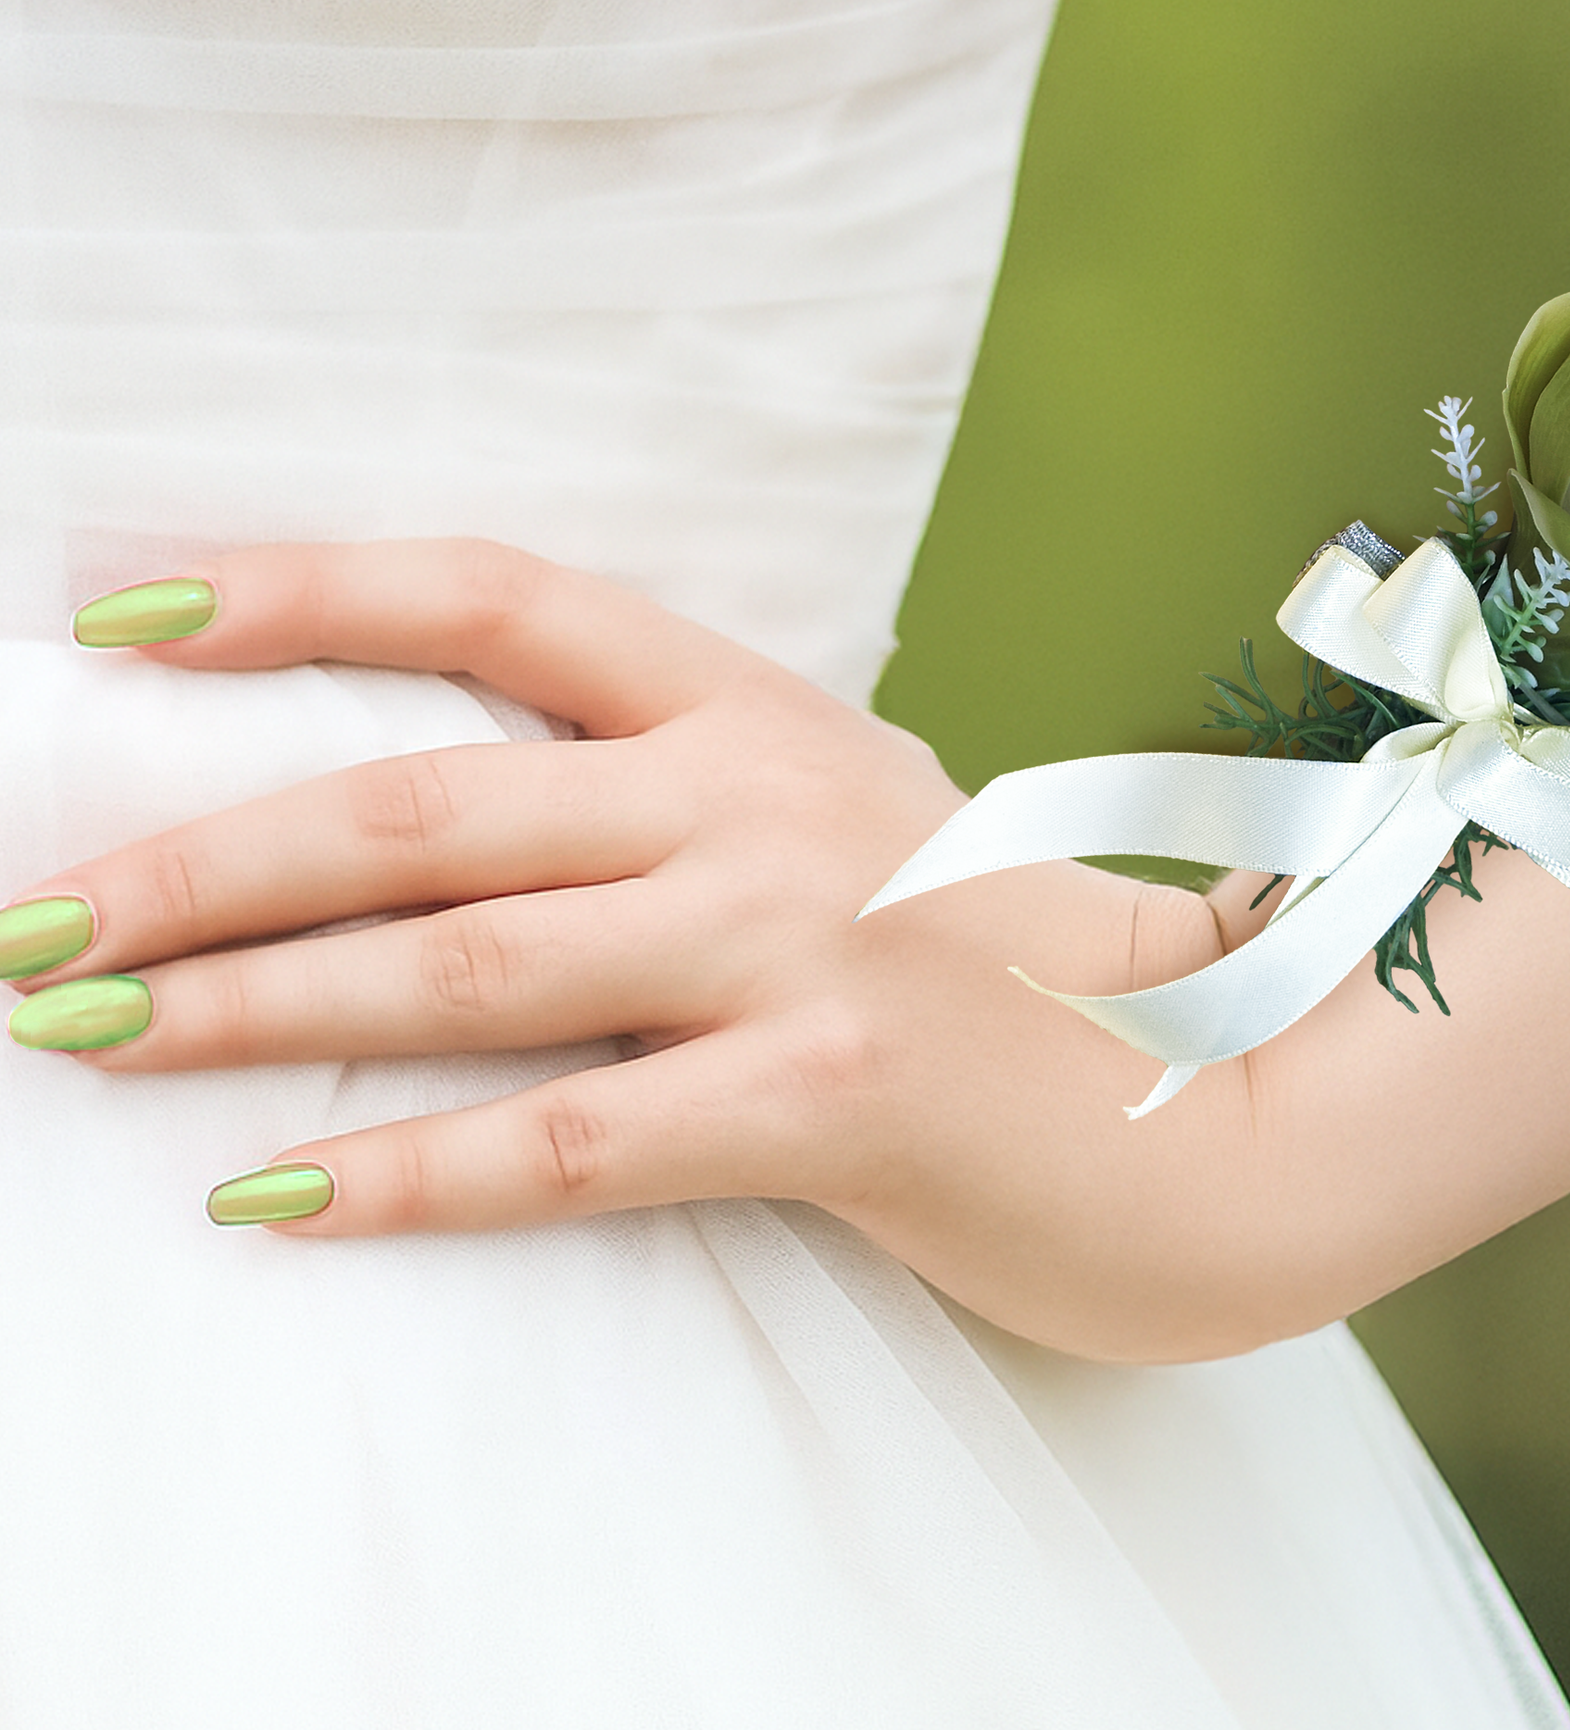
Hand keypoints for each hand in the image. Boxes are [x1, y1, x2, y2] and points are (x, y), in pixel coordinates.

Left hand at [4, 540, 1267, 1357]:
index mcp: (761, 709)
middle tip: (30, 927)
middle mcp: (766, 796)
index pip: (500, 600)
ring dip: (249, 1006)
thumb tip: (468, 825)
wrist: (1224, 1091)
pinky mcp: (835, 1093)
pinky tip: (274, 1203)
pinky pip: (577, 1138)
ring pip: (468, 962)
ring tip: (86, 1042)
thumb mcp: (863, 819)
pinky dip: (410, 1175)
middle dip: (196, 858)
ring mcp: (804, 938)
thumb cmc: (1018, 965)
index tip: (118, 614)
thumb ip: (695, 798)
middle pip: (426, 800)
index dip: (300, 591)